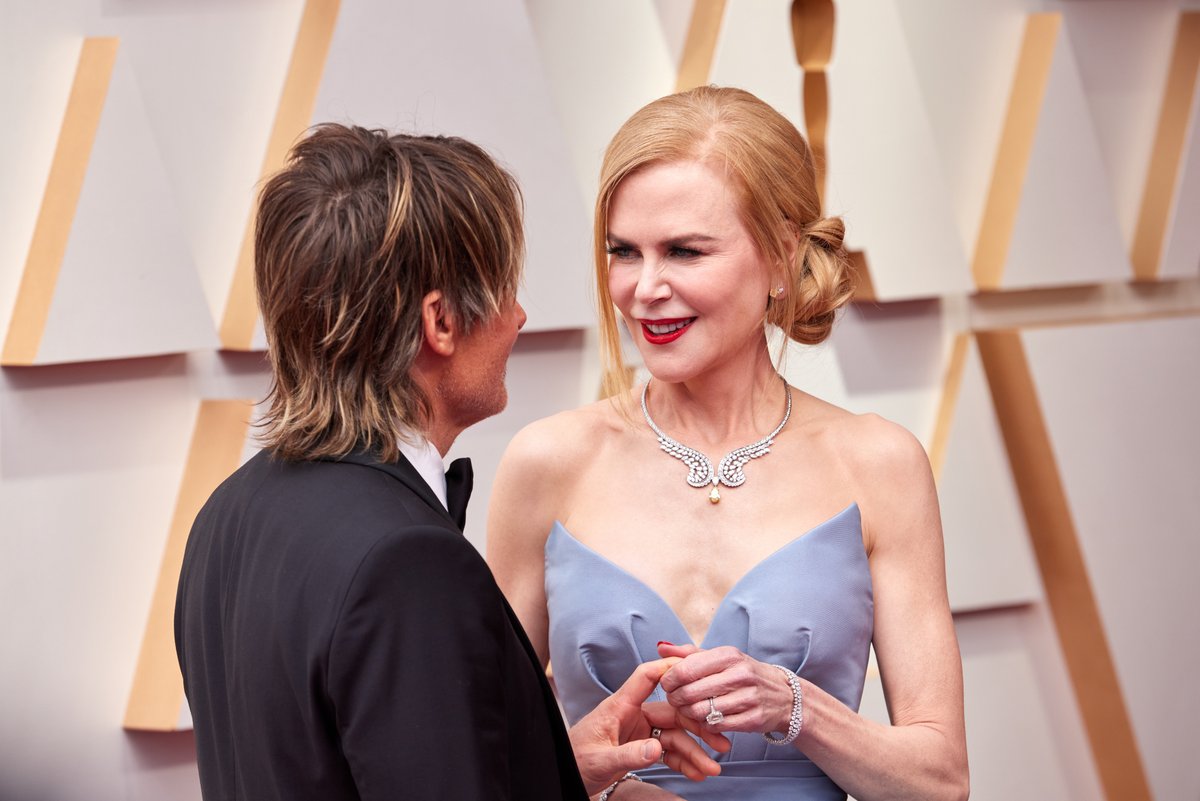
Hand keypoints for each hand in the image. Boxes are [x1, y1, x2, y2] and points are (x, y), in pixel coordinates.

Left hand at [569, 657, 726, 793]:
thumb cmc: (575, 760)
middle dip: (698, 728)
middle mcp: (633, 715)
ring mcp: (640, 731)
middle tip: (722, 742)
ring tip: (713, 768)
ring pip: (675, 736)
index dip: (669, 668)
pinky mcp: (641, 748)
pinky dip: (683, 762)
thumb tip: (656, 749)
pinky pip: (668, 752)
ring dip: (695, 752)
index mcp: (619, 706)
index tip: (695, 668)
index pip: (646, 678)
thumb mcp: (600, 760)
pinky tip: (697, 773)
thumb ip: (628, 754)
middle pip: (672, 712)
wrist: (565, 776)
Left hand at [657, 644, 794, 736]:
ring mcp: (749, 697)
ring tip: (687, 710)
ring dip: (688, 713)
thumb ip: (688, 653)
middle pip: (691, 692)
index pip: (686, 668)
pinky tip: (705, 719)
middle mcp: (740, 674)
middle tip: (674, 700)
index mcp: (728, 655)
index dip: (669, 679)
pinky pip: (716, 726)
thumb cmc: (743, 674)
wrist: (785, 696)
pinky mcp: (753, 719)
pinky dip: (706, 725)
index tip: (666, 684)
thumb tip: (660, 646)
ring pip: (702, 711)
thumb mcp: (720, 658)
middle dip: (676, 698)